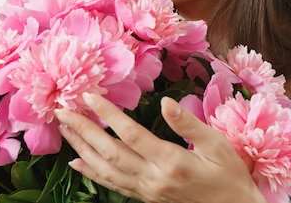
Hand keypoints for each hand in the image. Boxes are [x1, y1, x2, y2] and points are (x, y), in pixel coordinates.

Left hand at [53, 93, 265, 202]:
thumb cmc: (229, 175)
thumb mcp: (217, 145)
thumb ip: (188, 124)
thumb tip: (166, 102)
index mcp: (171, 161)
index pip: (130, 134)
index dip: (107, 114)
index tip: (88, 96)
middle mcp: (153, 178)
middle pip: (109, 152)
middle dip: (82, 130)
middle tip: (61, 111)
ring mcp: (146, 191)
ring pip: (105, 170)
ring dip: (81, 148)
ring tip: (64, 129)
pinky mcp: (145, 197)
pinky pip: (112, 185)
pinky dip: (91, 173)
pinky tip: (76, 162)